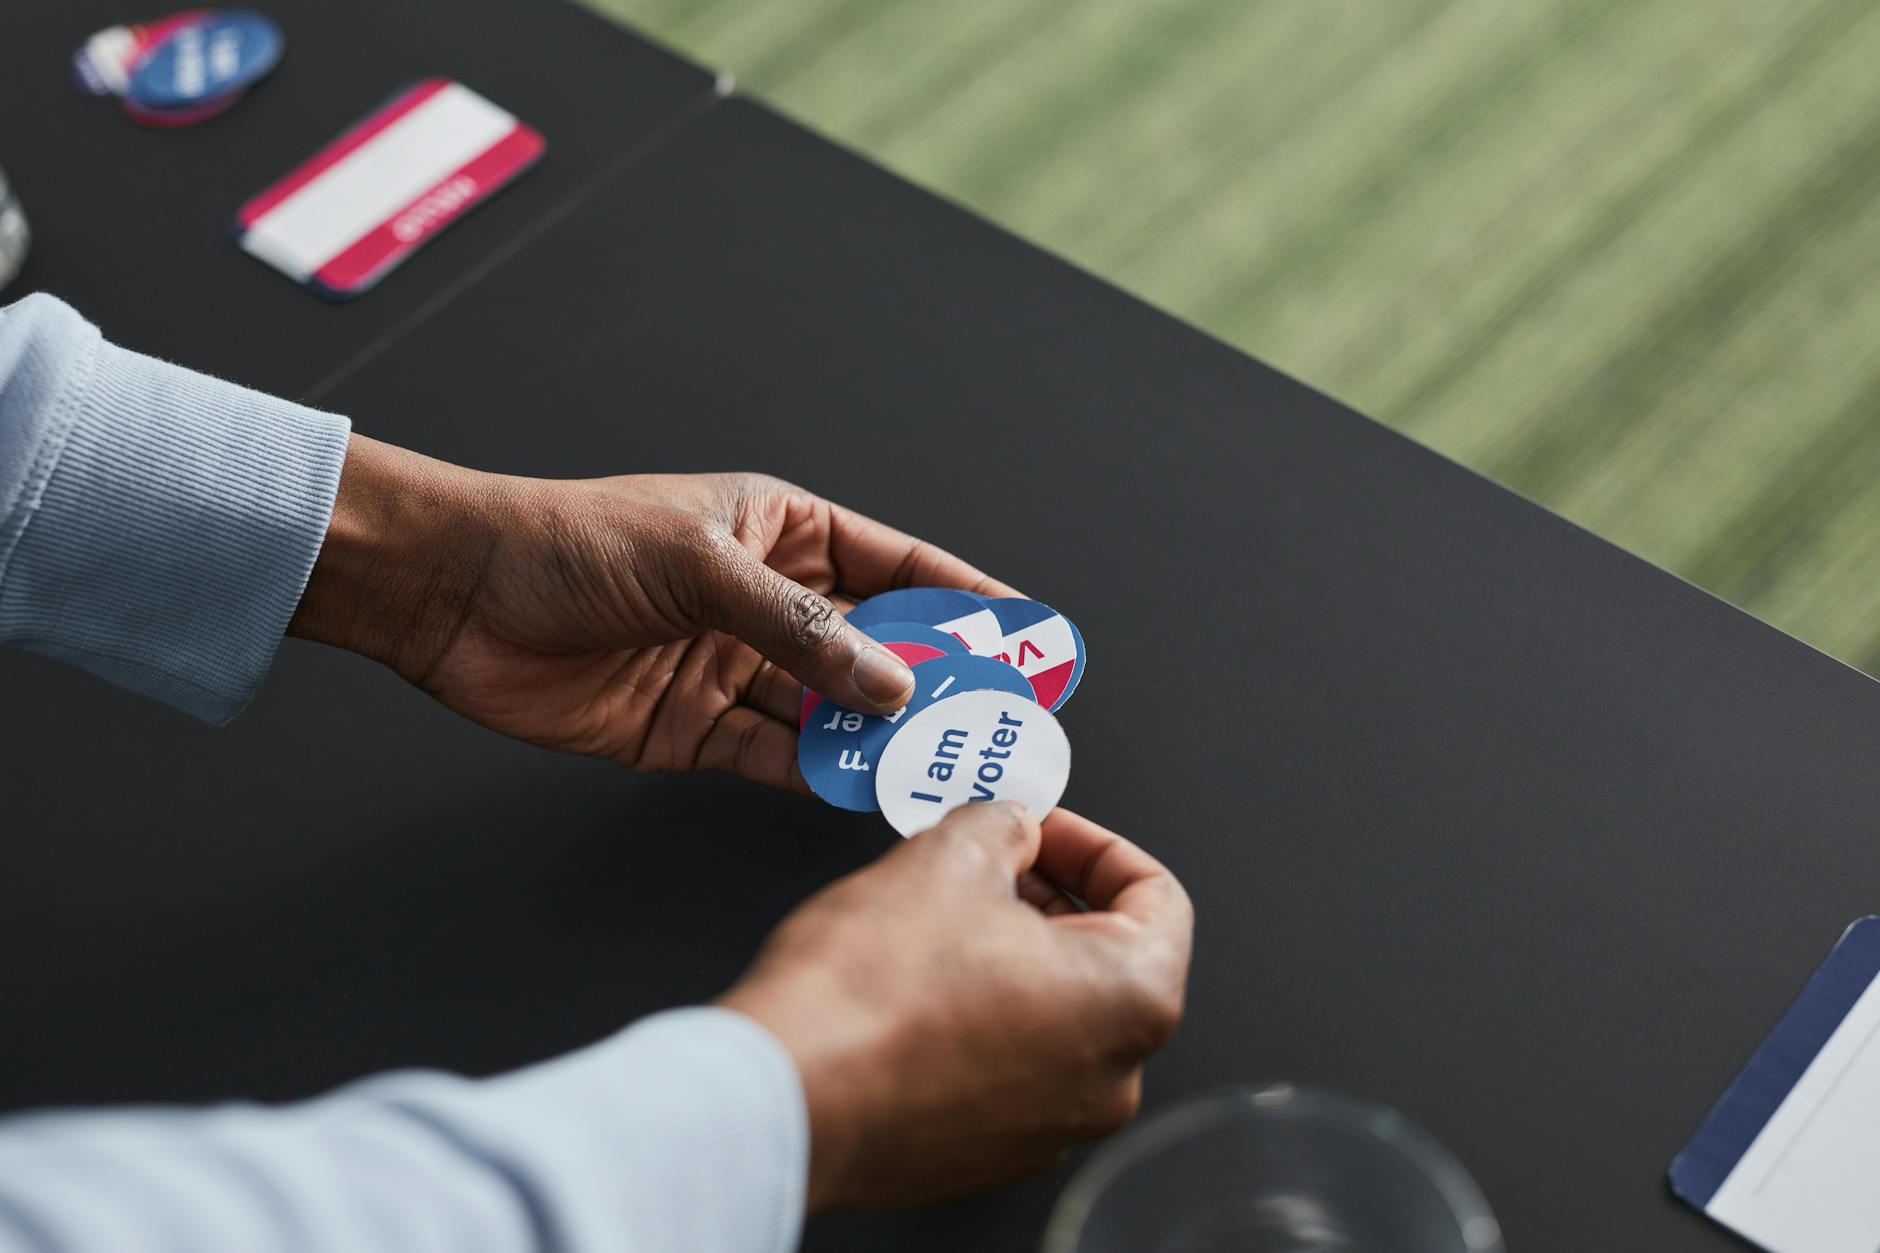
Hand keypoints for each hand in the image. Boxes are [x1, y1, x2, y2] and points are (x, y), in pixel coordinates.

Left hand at [289, 435, 1013, 787]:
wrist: (455, 600)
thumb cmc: (569, 544)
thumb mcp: (699, 566)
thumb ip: (800, 631)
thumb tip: (889, 684)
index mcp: (783, 534)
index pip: (899, 570)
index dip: (966, 604)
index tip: (1027, 638)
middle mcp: (769, 603)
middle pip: (876, 651)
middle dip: (936, 685)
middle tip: (996, 723)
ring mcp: (735, 669)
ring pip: (832, 713)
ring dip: (881, 740)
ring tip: (942, 770)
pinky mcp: (695, 730)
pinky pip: (777, 758)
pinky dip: (818, 778)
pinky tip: (862, 794)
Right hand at [718, 804, 1193, 1209]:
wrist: (786, 1095)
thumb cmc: (868, 995)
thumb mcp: (946, 855)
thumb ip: (1003, 825)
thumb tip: (1011, 826)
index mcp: (1130, 1000)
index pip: (1157, 896)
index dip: (1092, 844)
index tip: (1043, 826)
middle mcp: (1109, 1079)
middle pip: (1104, 957)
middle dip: (1044, 896)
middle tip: (984, 859)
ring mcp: (1049, 1128)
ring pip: (1052, 1015)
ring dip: (1006, 956)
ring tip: (935, 915)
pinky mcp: (986, 1155)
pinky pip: (1003, 1069)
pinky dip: (974, 1019)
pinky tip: (912, 985)